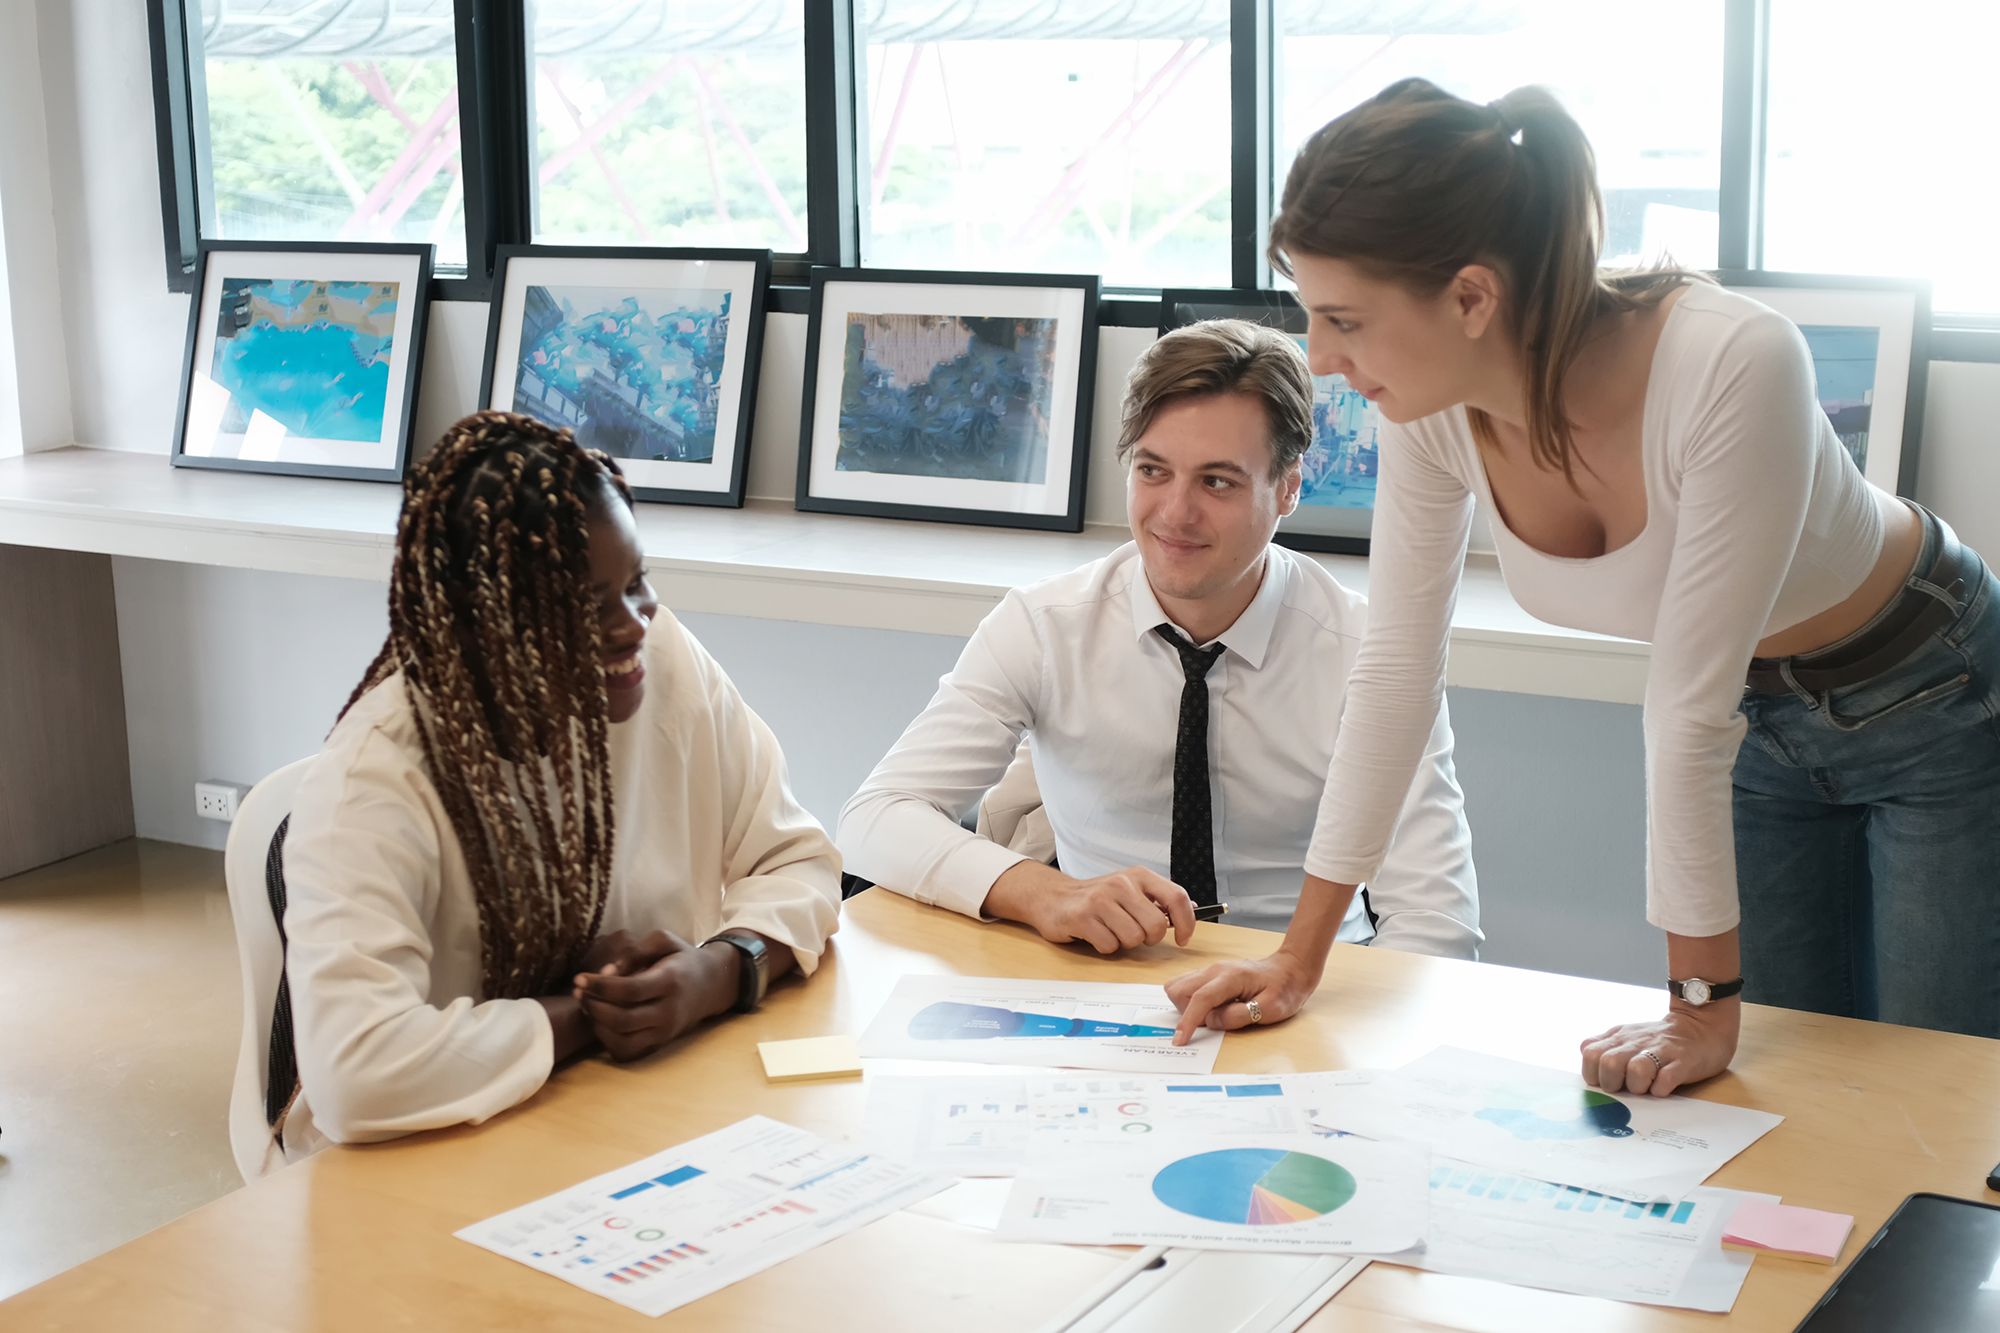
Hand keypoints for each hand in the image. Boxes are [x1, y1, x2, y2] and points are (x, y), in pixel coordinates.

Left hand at [573, 937, 737, 1061]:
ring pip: (622, 1041)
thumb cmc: (681, 959)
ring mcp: (664, 1032)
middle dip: (593, 1006)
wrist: (711, 985)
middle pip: (622, 1020)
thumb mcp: (663, 941)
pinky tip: (601, 1022)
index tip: (579, 978)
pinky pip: (627, 1052)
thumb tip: (608, 972)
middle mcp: (668, 1012)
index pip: (630, 990)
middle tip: (578, 991)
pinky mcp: (659, 1044)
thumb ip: (634, 951)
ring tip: (587, 1005)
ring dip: (597, 1025)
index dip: (600, 986)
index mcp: (670, 982)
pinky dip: (607, 1041)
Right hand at [1011, 865, 1196, 953]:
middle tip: (1135, 933)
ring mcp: (1100, 900)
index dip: (1187, 922)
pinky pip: (1110, 946)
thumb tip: (1192, 908)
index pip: (1176, 897)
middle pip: (1156, 926)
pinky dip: (1105, 947)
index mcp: (1139, 875)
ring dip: (1125, 943)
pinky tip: (1096, 934)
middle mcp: (1121, 884)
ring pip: (1133, 939)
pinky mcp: (1082, 918)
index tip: (1183, 938)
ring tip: (1111, 930)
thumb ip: (1159, 898)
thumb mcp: (1130, 889)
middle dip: (1149, 938)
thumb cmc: (1097, 897)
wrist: (1053, 897)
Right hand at [1165, 949, 1320, 1044]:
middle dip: (1187, 1012)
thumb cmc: (1284, 988)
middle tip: (1212, 1021)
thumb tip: (1212, 1021)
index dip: (1188, 1021)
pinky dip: (1191, 1000)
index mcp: (1231, 977)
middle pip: (1180, 990)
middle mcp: (1215, 970)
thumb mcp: (1270, 1009)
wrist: (1290, 969)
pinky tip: (1212, 1007)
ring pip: (1180, 987)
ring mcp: (1211, 970)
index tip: (1180, 1040)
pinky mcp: (1210, 974)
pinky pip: (1188, 986)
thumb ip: (1239, 1016)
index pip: (1200, 999)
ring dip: (1187, 1006)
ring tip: (1214, 1013)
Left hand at [1580, 1002, 1739, 1096]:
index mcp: (1619, 1037)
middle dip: (1613, 1083)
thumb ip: (1605, 1048)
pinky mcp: (1682, 1062)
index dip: (1594, 1074)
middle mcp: (1636, 1042)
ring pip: (1635, 1070)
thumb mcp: (1626, 1037)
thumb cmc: (1659, 1040)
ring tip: (1646, 1087)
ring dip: (1638, 1087)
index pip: (1590, 1054)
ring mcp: (1660, 1051)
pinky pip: (1665, 1079)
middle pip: (1608, 1063)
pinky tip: (1664, 1087)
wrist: (1701, 1026)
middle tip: (1626, 1087)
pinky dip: (1661, 1089)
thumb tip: (1589, 1066)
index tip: (1607, 1081)